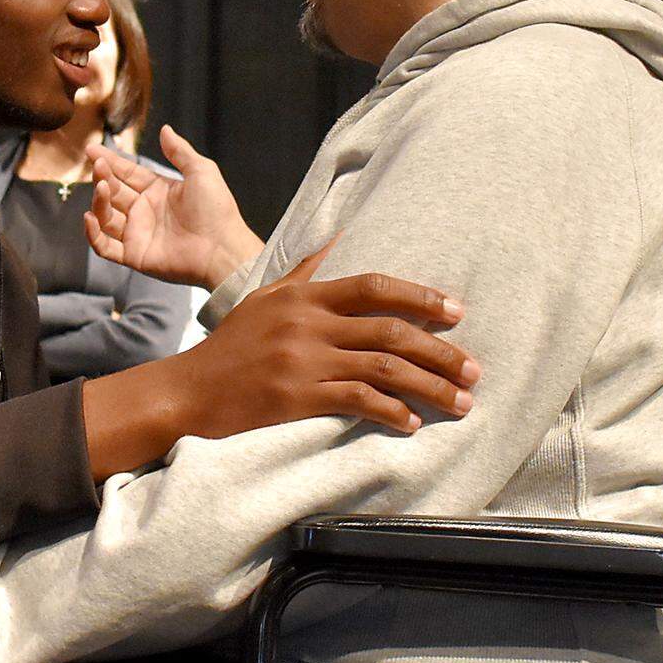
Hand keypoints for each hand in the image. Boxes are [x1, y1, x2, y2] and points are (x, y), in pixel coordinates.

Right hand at [85, 124, 263, 289]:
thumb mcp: (201, 171)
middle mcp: (145, 212)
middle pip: (113, 192)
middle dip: (103, 177)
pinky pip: (105, 247)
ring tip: (101, 186)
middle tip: (98, 166)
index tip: (92, 150)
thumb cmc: (217, 210)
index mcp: (159, 191)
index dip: (110, 162)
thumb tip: (165, 129)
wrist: (223, 248)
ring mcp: (138, 234)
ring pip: (106, 217)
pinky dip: (93, 234)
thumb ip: (180, 151)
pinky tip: (90, 216)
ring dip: (98, 201)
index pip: (127, 173)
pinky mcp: (135, 256)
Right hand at [174, 242, 479, 437]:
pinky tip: (412, 423)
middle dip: (441, 351)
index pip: (374, 287)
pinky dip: (392, 412)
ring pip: (384, 368)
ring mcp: (303, 360)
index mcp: (304, 296)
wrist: (187, 391)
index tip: (457, 311)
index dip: (422, 296)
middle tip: (475, 369)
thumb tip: (338, 239)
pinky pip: (358, 401)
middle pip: (391, 330)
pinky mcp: (297, 397)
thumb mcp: (264, 299)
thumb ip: (305, 273)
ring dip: (431, 386)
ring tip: (461, 402)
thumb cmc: (230, 347)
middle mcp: (308, 323)